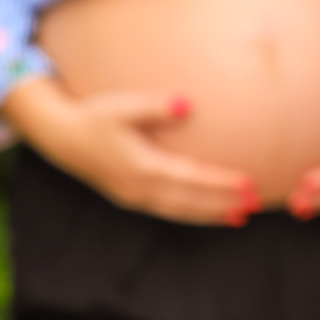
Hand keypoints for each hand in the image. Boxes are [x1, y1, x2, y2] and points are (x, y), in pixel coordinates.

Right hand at [3, 79, 259, 225]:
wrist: (62, 137)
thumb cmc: (95, 116)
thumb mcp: (121, 106)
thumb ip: (154, 105)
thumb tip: (186, 103)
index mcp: (142, 166)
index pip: (191, 178)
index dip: (221, 182)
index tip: (248, 183)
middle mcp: (141, 188)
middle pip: (191, 201)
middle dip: (224, 204)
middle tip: (256, 204)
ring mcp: (137, 197)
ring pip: (182, 211)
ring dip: (213, 214)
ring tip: (243, 216)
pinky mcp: (135, 198)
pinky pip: (171, 211)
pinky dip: (195, 214)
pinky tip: (214, 213)